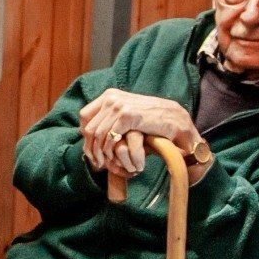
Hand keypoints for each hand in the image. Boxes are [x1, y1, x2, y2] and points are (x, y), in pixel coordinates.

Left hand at [76, 89, 201, 178]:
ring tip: (103, 163)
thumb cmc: (151, 119)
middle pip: (88, 126)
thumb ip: (110, 118)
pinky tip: (112, 159)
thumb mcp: (127, 113)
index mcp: (110, 95)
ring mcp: (119, 106)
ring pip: (96, 134)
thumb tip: (88, 131)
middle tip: (95, 161)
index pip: (84, 116)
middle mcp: (112, 98)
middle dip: (89, 147)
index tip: (90, 149)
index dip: (84, 135)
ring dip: (98, 152)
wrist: (174, 118)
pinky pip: (109, 137)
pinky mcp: (128, 116)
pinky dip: (108, 150)